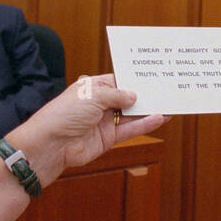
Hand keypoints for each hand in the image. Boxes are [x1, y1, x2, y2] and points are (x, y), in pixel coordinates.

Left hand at [9, 74, 167, 185]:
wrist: (50, 144)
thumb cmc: (65, 114)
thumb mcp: (93, 95)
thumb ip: (117, 95)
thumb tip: (134, 95)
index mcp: (92, 87)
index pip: (117, 80)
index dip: (134, 79)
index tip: (153, 75)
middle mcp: (99, 103)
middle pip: (127, 97)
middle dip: (145, 95)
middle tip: (167, 89)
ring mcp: (103, 121)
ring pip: (131, 114)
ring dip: (149, 110)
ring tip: (170, 104)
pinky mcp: (107, 139)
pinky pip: (130, 129)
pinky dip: (145, 124)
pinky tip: (160, 118)